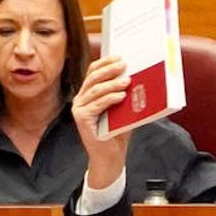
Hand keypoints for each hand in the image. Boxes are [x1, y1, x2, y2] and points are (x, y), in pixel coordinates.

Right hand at [72, 55, 131, 188]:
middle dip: (109, 69)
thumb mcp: (123, 109)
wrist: (110, 158)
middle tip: (124, 64)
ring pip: (95, 90)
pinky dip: (109, 99)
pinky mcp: (82, 120)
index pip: (93, 72)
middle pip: (93, 78)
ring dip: (112, 84)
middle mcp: (80, 100)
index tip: (119, 57)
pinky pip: (96, 105)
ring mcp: (79, 110)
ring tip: (127, 80)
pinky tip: (121, 96)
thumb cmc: (117, 134)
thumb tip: (136, 76)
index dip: (105, 62)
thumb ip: (124, 94)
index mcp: (88, 94)